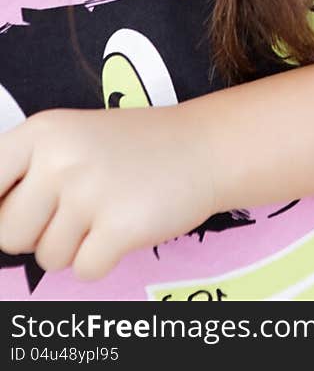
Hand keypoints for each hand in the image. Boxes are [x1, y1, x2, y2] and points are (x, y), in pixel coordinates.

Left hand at [0, 106, 217, 281]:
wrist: (204, 146)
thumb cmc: (130, 149)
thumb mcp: (70, 139)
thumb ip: (25, 172)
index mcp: (42, 131)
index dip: (0, 208)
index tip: (23, 211)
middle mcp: (60, 158)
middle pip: (8, 233)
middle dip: (38, 234)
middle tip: (77, 209)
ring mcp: (90, 192)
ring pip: (46, 258)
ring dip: (74, 247)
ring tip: (107, 210)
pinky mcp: (119, 227)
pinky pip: (83, 271)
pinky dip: (103, 259)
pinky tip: (125, 226)